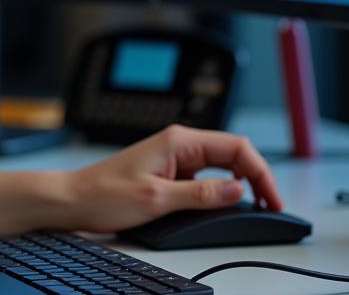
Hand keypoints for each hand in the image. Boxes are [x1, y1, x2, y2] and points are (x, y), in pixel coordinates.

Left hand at [66, 124, 282, 232]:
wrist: (76, 199)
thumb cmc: (106, 194)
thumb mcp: (158, 198)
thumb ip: (201, 193)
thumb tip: (238, 189)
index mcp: (178, 141)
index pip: (236, 147)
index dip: (261, 173)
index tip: (272, 200)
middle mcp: (178, 143)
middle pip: (233, 153)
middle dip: (257, 177)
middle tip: (270, 207)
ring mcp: (174, 156)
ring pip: (222, 163)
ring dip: (242, 182)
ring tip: (256, 207)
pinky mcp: (169, 170)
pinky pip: (206, 174)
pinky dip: (223, 188)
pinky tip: (227, 203)